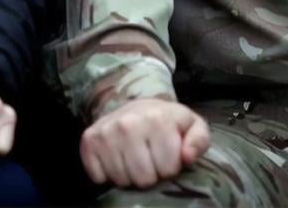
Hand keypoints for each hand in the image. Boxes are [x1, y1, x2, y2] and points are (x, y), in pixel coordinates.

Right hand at [80, 98, 209, 188]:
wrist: (137, 107)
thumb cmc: (167, 122)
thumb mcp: (192, 126)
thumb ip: (198, 140)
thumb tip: (187, 157)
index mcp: (156, 118)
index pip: (167, 169)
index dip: (170, 167)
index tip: (167, 156)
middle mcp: (127, 123)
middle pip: (143, 178)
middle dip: (150, 175)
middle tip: (150, 160)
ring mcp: (105, 131)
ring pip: (121, 179)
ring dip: (129, 175)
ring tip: (134, 160)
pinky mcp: (89, 139)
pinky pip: (98, 175)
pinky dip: (106, 174)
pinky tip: (115, 160)